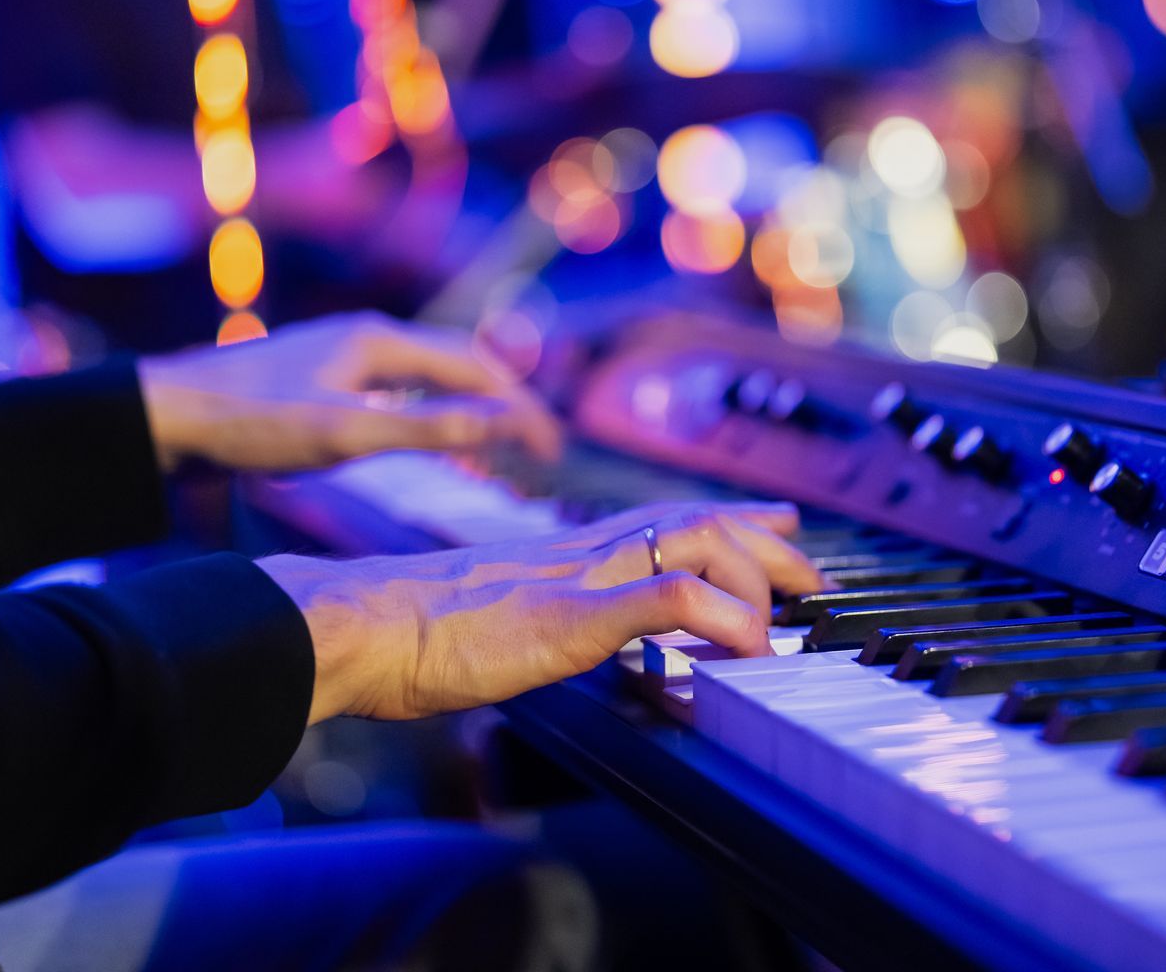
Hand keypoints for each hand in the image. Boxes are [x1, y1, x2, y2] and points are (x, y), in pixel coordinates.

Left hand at [137, 312, 563, 472]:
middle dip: (504, 399)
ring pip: (425, 373)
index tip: (552, 449)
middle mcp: (366, 336)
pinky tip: (423, 431)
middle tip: (539, 444)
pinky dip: (429, 407)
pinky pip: (395, 385)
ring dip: (469, 402)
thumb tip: (502, 425)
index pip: (474, 368)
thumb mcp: (346, 433)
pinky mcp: (319, 376)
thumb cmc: (251, 422)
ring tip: (498, 438)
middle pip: (456, 363)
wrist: (166, 414)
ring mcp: (341, 354)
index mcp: (379, 340)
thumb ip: (427, 429)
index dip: (520, 408)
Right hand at [257, 501, 823, 723]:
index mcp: (557, 555)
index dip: (722, 522)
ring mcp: (577, 581)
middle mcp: (577, 555)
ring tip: (786, 616)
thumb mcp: (477, 618)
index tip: (768, 529)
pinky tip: (744, 645)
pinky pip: (664, 602)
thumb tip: (531, 640)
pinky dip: (718, 618)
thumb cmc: (396, 630)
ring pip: (693, 544)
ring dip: (753, 575)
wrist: (353, 623)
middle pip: (693, 521)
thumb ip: (519, 618)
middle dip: (763, 542)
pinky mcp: (569, 617)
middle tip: (811, 568)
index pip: (656, 520)